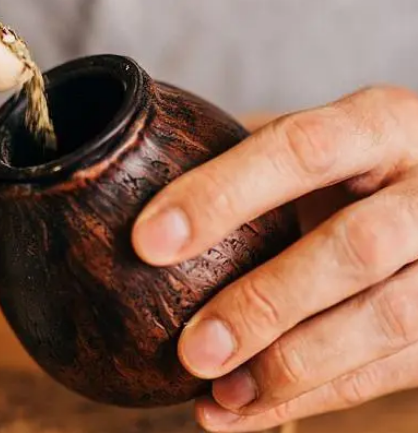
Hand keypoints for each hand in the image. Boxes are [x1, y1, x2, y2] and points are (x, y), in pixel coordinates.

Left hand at [132, 86, 417, 430]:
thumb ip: (246, 154)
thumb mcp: (317, 134)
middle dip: (268, 302)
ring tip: (216, 395)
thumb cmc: (353, 162)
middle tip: (191, 349)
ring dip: (294, 368)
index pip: (302, 148)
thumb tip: (133, 174)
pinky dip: (314, 398)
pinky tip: (245, 412)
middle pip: (358, 246)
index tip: (149, 242)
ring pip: (389, 320)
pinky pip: (392, 369)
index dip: (223, 193)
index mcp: (381, 121)